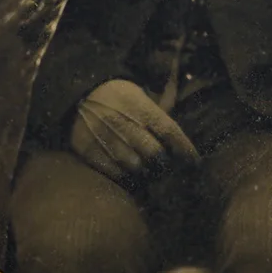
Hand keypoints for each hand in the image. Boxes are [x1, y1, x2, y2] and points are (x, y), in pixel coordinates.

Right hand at [71, 78, 199, 183]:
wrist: (77, 94)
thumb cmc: (116, 96)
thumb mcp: (139, 95)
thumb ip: (159, 113)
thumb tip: (181, 136)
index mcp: (140, 106)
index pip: (170, 131)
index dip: (184, 149)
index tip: (194, 162)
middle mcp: (124, 122)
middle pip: (155, 154)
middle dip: (165, 165)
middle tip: (168, 170)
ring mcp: (106, 138)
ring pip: (136, 167)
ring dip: (147, 174)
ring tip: (151, 175)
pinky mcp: (90, 151)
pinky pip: (115, 173)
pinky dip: (126, 178)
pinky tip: (132, 177)